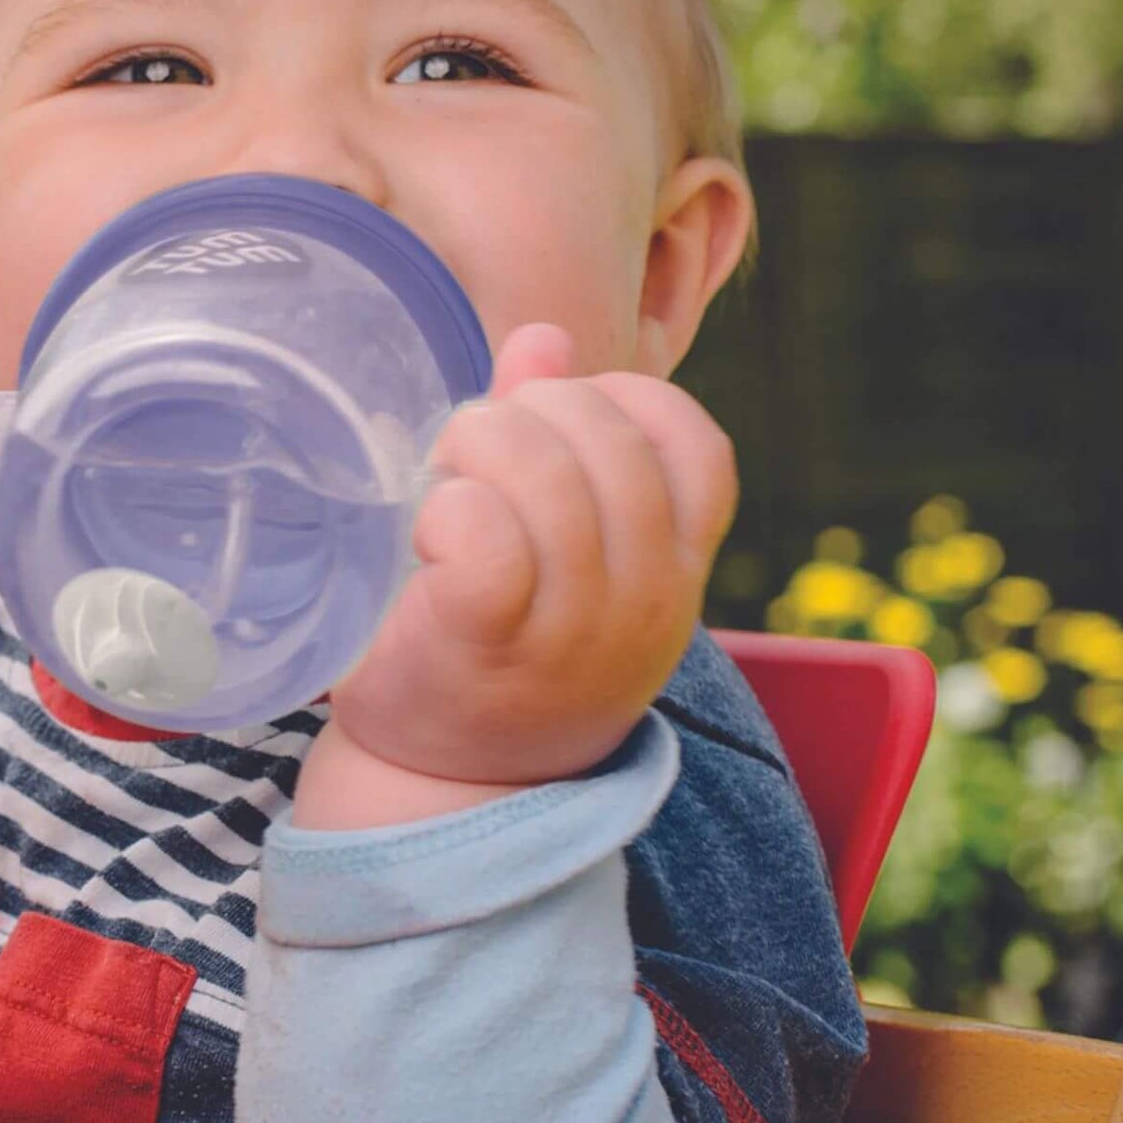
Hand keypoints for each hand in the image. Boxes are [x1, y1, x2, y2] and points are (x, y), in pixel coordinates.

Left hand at [306, 323, 736, 822]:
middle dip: (522, 414)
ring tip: (441, 485)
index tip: (551, 431)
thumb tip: (544, 338)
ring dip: (473, 451)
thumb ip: (555, 437)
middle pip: (606, 438)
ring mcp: (576, 627)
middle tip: (467, 456)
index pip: (695, 442)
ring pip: (544, 474)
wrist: (448, 783)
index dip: (617, 402)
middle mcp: (647, 596)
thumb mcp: (560, 548)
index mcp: (675, 563)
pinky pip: (486, 536)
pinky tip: (427, 534)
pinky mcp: (489, 642)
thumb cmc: (503, 646)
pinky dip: (447, 510)